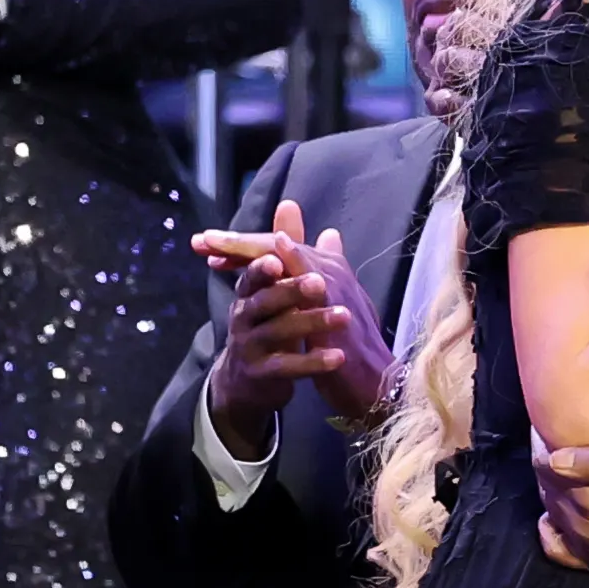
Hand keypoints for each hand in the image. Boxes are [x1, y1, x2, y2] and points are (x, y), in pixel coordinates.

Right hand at [192, 198, 394, 458]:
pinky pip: (288, 367)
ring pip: (280, 332)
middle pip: (265, 300)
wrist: (249, 383)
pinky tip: (338, 358)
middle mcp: (244, 317)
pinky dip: (313, 363)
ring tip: (344, 316)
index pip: (253, 273)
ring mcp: (251, 346)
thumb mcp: (273, 287)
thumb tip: (290, 204)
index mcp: (249, 293)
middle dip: (291, 290)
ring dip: (311, 322)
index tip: (279, 254)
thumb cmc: (266, 326)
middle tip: (320, 283)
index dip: (263, 264)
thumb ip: (284, 249)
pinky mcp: (263, 374)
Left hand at [535, 440, 588, 576]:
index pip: (547, 468)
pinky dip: (553, 532)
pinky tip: (559, 519)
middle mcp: (585, 527)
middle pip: (547, 491)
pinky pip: (561, 552)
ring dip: (551, 493)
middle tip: (557, 441)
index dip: (543, 444)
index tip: (548, 425)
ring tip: (564, 472)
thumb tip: (553, 459)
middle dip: (546, 466)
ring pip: (553, 515)